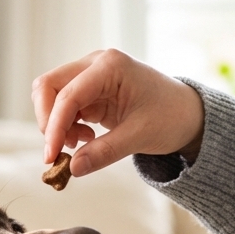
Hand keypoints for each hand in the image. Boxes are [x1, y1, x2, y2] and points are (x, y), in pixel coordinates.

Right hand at [32, 49, 204, 175]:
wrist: (187, 114)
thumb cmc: (171, 116)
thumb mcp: (139, 136)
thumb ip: (104, 152)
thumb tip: (73, 168)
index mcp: (110, 66)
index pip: (68, 95)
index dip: (54, 127)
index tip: (51, 157)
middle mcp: (95, 64)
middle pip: (48, 86)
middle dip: (47, 121)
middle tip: (58, 151)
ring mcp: (90, 76)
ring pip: (51, 96)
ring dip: (55, 124)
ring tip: (78, 144)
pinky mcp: (90, 91)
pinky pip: (63, 107)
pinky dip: (65, 126)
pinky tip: (85, 138)